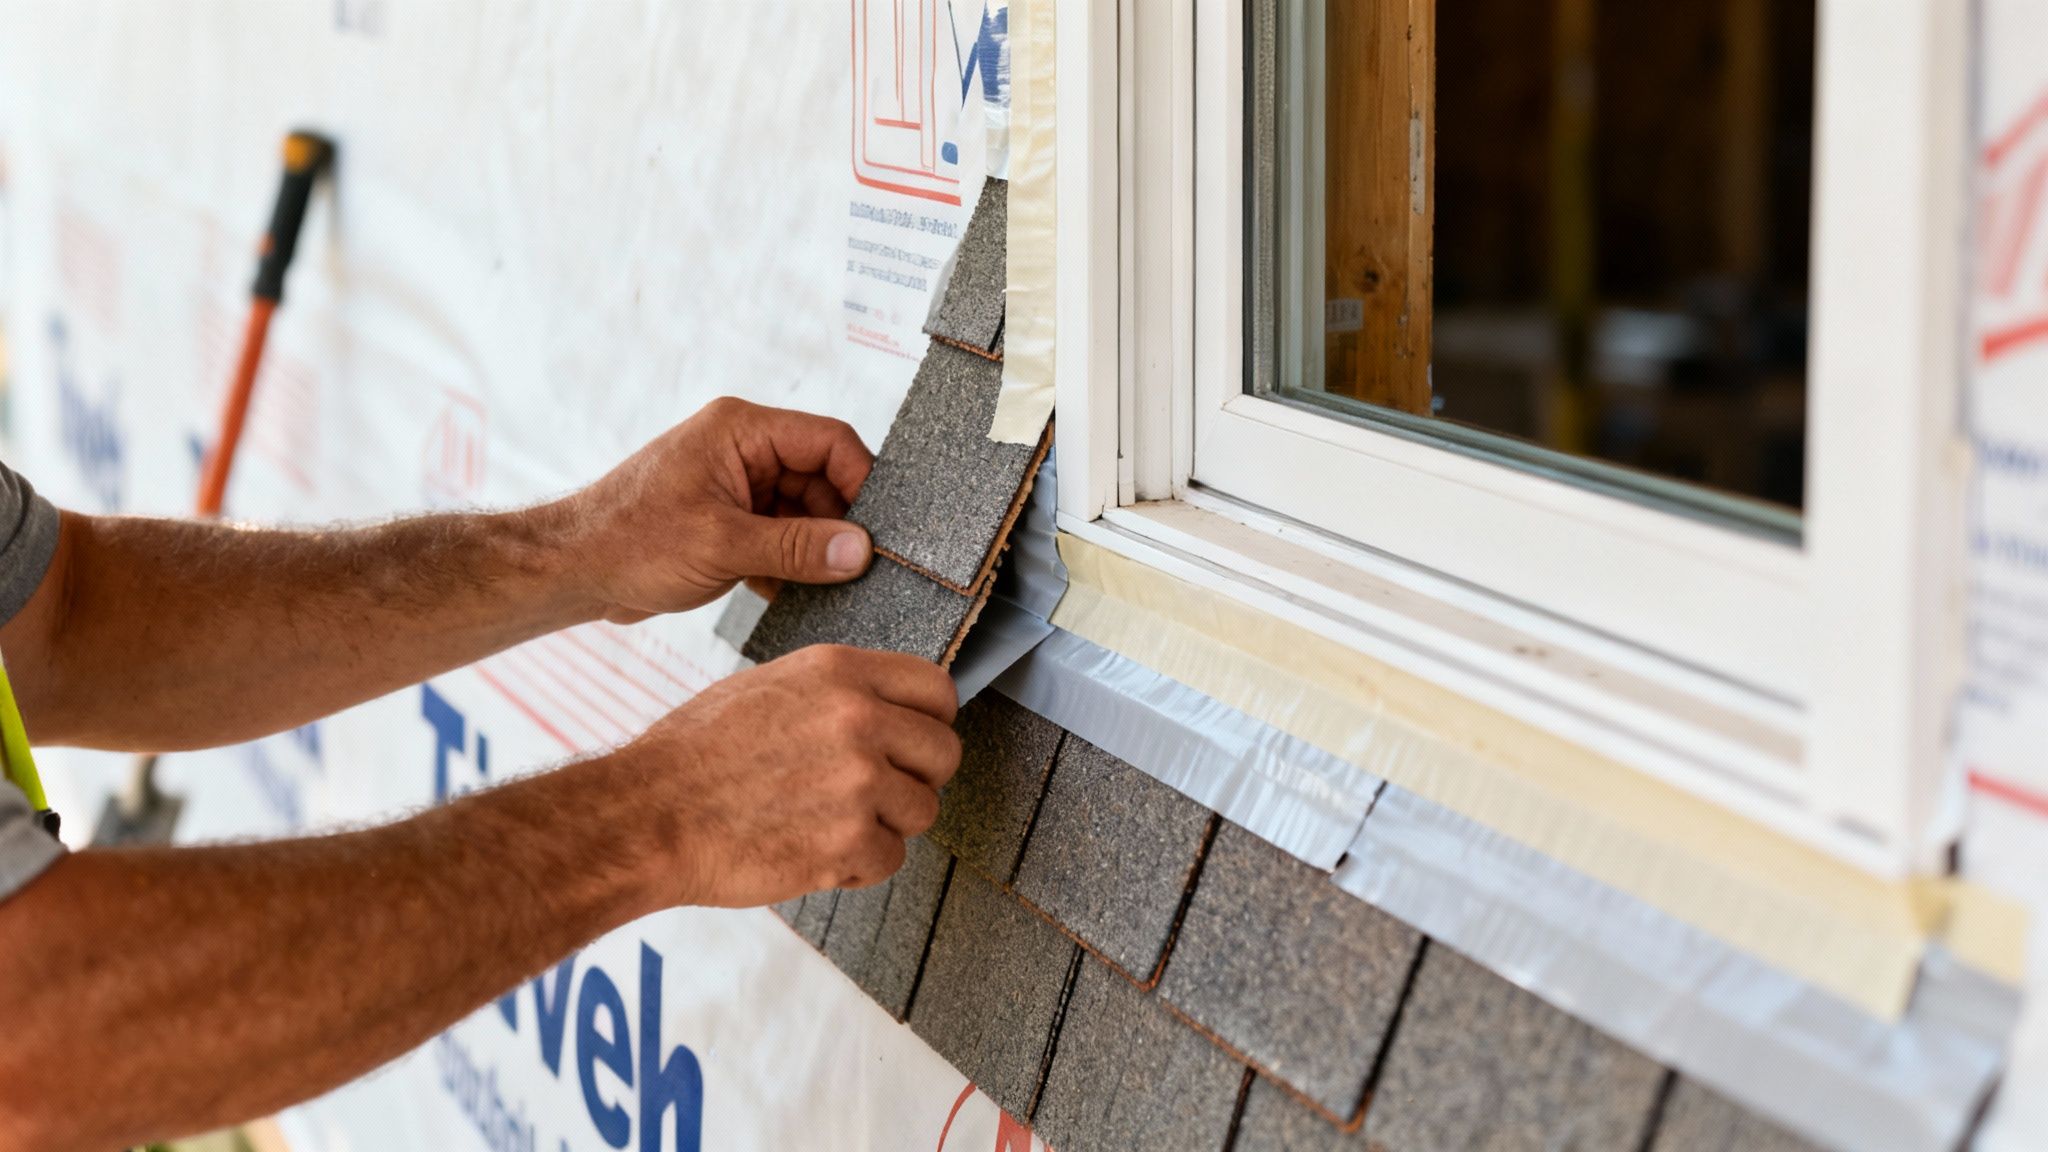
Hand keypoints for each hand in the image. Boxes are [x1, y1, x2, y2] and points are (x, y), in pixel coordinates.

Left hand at [561, 398, 875, 622]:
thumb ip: (797, 547)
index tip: (880, 530)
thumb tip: (860, 550)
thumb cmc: (628, 542)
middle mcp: (743, 451)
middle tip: (861, 569)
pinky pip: (782, 538)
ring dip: (815, 551)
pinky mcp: (730, 523)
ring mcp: (737, 488)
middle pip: (822, 480)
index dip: (862, 482)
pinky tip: (794, 596)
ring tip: (829, 588)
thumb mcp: (722, 545)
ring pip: (805, 514)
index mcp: (741, 431)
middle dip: (839, 525)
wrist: (571, 571)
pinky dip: (792, 567)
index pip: (829, 441)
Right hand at [613, 645, 961, 908]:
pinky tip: (814, 851)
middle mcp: (858, 720)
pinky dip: (858, 866)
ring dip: (886, 825)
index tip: (914, 743)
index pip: (937, 689)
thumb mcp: (769, 687)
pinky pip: (890, 858)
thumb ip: (837, 694)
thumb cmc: (696, 754)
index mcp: (839, 672)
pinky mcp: (850, 841)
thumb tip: (887, 710)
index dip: (931, 721)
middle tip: (876, 794)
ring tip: (830, 823)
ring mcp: (859, 782)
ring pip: (923, 810)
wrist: (650, 816)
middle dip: (917, 778)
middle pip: (944, 753)